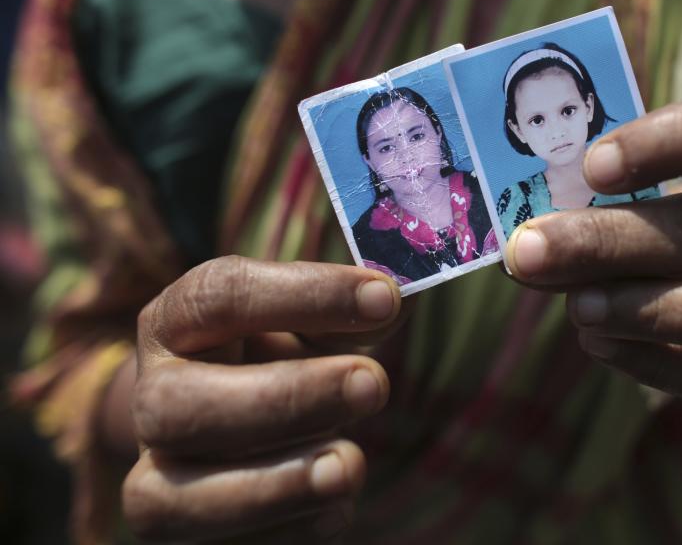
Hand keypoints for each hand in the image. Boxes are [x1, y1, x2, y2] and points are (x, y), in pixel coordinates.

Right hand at [122, 256, 404, 542]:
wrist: (256, 436)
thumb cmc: (292, 363)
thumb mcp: (320, 325)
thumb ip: (354, 311)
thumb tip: (394, 299)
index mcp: (179, 322)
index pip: (220, 295)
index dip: (303, 295)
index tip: (382, 297)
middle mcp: (154, 399)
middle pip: (175, 405)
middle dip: (283, 398)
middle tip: (373, 385)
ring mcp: (159, 479)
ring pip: (169, 500)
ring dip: (272, 485)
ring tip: (349, 465)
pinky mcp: (182, 540)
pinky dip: (284, 532)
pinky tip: (335, 509)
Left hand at [504, 89, 681, 416]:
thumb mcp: (668, 206)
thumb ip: (609, 214)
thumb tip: (525, 244)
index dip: (671, 140)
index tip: (591, 166)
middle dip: (616, 241)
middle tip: (534, 250)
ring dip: (648, 310)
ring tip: (577, 308)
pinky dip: (658, 364)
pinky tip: (602, 345)